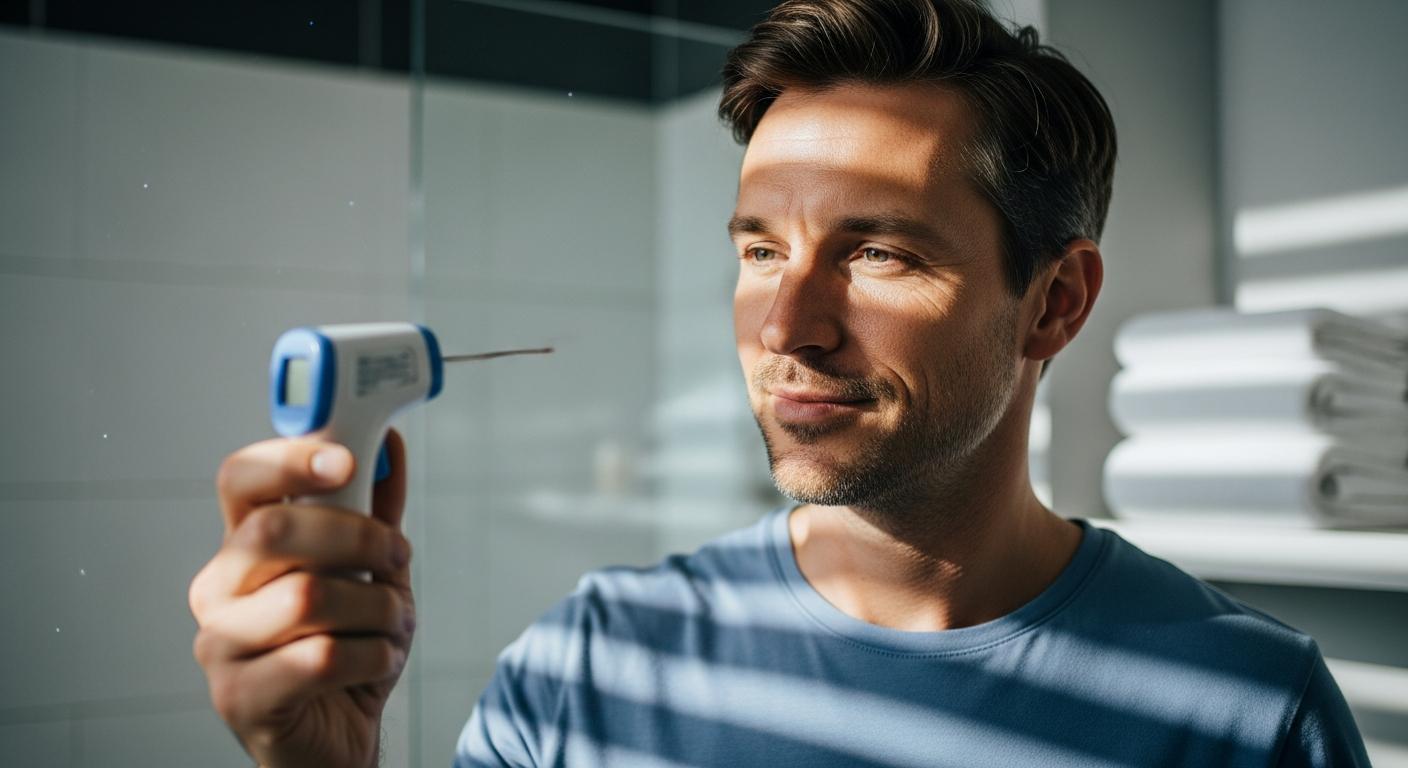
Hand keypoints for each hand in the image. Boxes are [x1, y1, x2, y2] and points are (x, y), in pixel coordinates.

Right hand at [189, 429, 413, 767]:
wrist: (340, 737)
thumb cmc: (347, 649)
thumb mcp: (372, 570)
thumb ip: (377, 510)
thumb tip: (390, 441)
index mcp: (242, 547)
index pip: (241, 479)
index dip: (289, 459)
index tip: (348, 460)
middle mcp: (218, 589)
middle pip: (273, 530)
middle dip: (357, 536)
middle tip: (395, 554)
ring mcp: (221, 645)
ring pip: (307, 596)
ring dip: (376, 606)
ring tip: (393, 623)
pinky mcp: (240, 698)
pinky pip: (320, 657)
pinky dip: (373, 654)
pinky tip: (377, 661)